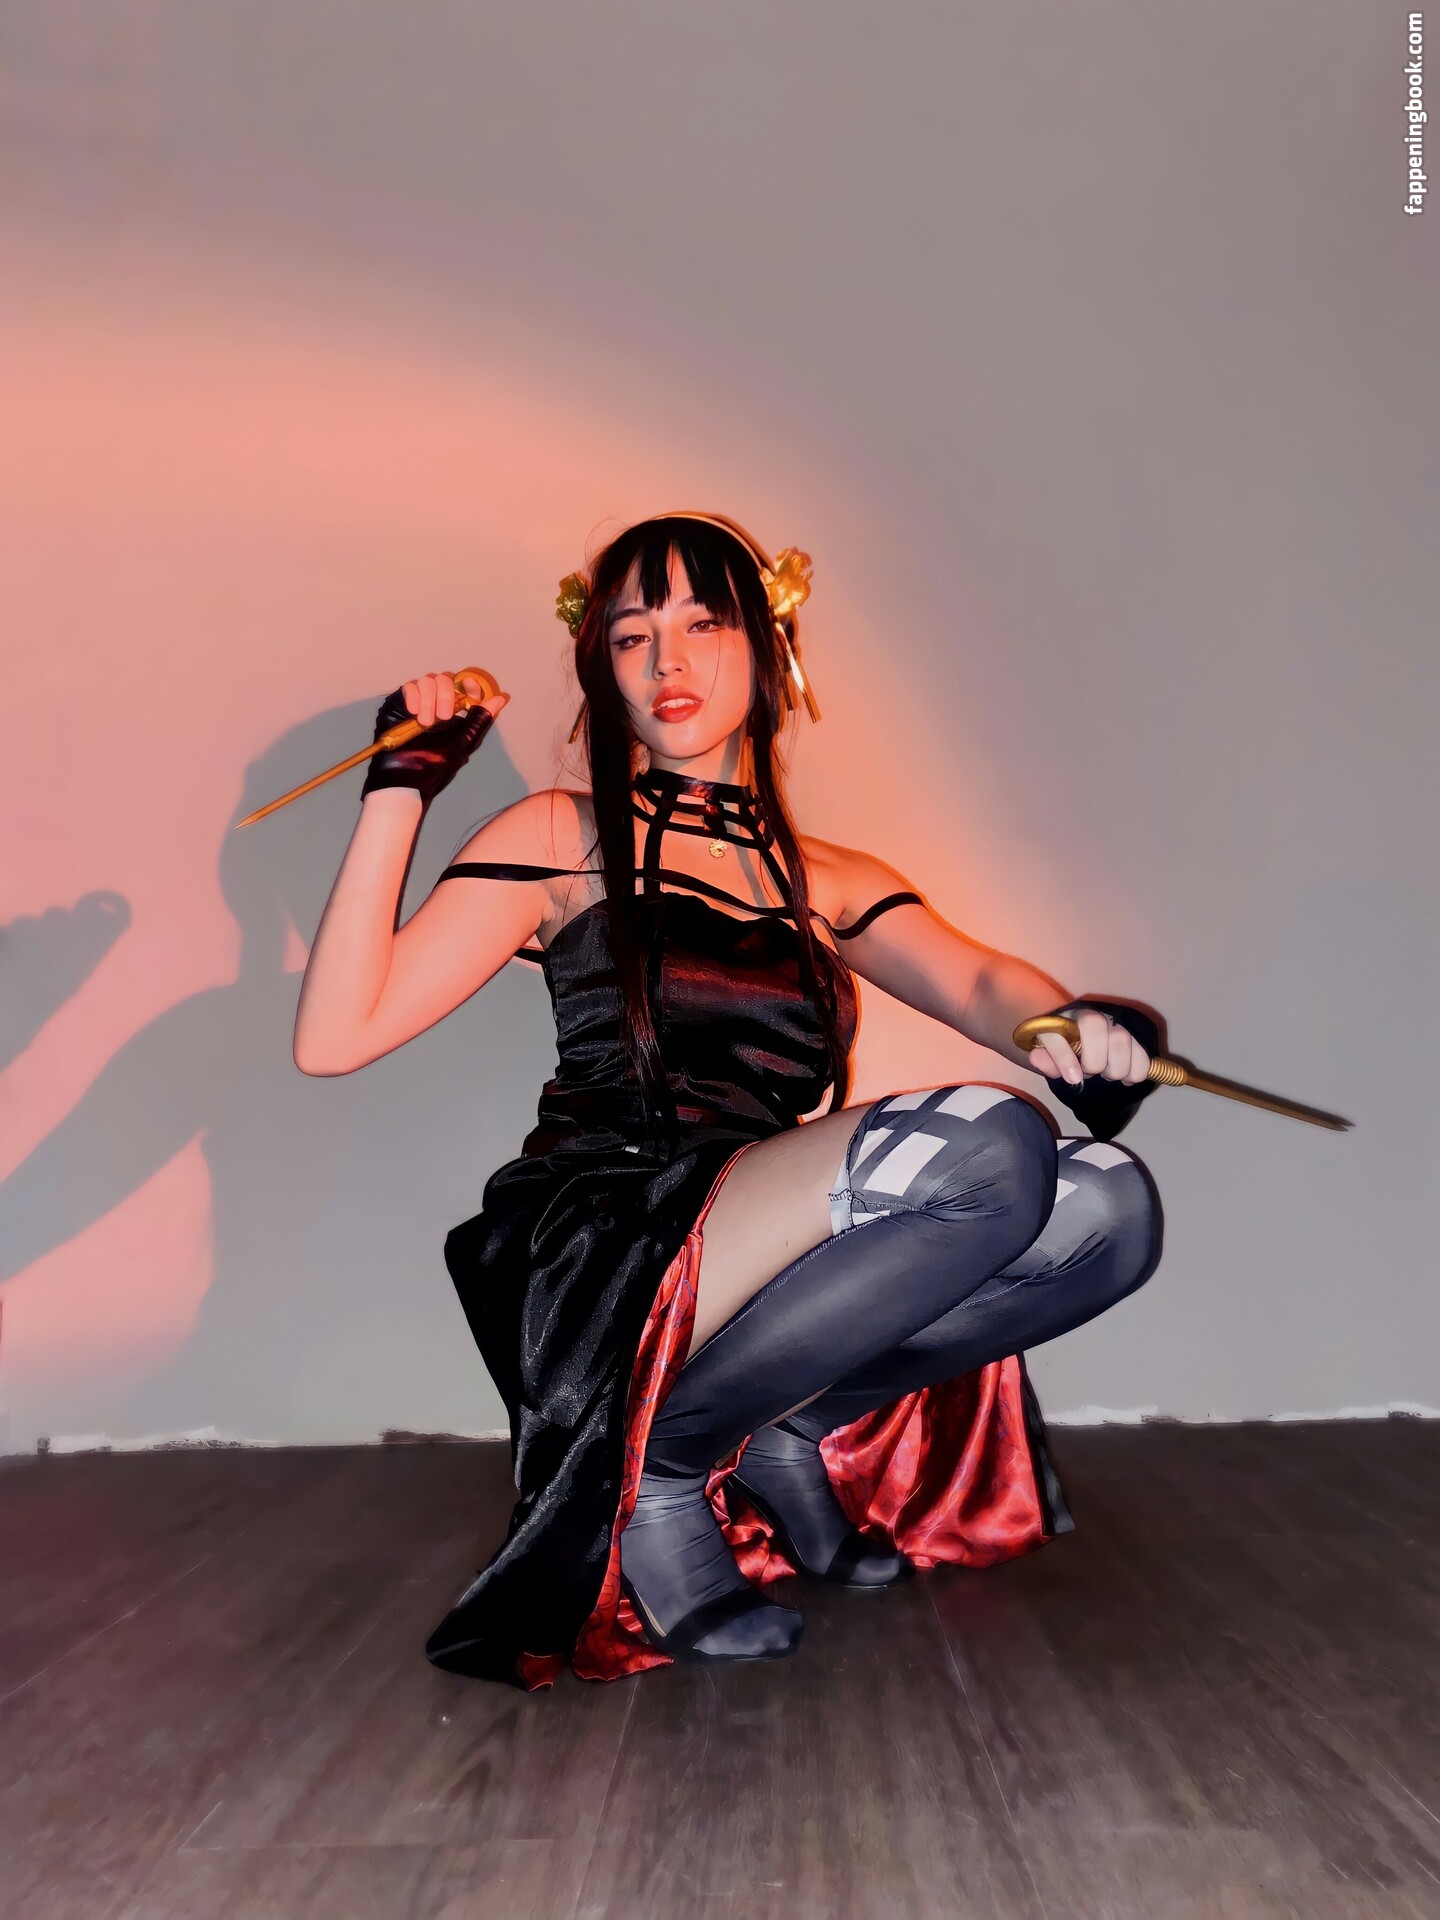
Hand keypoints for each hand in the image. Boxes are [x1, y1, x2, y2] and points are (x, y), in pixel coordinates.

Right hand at [361, 672, 509, 809]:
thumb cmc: (435, 765)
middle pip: (444, 679)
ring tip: (426, 723)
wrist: (406, 778)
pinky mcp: (399, 704)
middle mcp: (435, 703)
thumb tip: (501, 698)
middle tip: (443, 718)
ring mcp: (417, 702)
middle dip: (446, 695)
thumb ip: (480, 719)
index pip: (462, 685)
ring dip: (429, 699)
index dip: (469, 683)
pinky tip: (414, 712)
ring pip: (427, 681)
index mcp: (453, 711)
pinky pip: (408, 687)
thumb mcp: (464, 741)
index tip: (471, 688)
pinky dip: (413, 696)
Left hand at [1027, 1005, 1150, 1088]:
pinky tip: (1126, 1078)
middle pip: (1099, 1030)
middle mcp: (1096, 1014)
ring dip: (1115, 1068)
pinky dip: (1137, 1071)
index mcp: (1068, 1017)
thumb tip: (1038, 1059)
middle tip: (1090, 1073)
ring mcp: (1119, 1022)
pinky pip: (1144, 1055)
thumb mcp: (1050, 1053)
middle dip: (1095, 1063)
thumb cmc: (1066, 1047)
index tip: (1073, 1078)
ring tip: (1107, 1075)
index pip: (1065, 1030)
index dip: (1066, 1056)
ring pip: (1123, 1039)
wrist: (1084, 1038)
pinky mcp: (1139, 1035)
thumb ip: (1043, 1056)